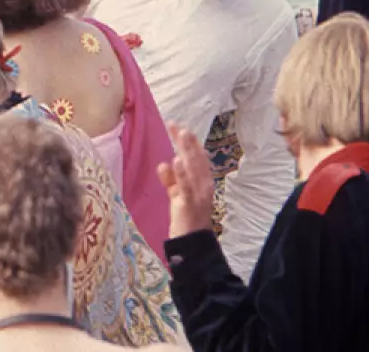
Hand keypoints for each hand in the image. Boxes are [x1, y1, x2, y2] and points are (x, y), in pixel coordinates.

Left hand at [157, 124, 215, 238]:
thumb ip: (170, 179)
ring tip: (181, 133)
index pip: (197, 158)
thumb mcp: (177, 195)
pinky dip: (181, 173)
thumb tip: (164, 163)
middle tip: (178, 125)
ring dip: (188, 150)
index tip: (180, 128)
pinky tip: (176, 160)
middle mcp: (204, 185)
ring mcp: (199, 194)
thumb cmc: (185, 217)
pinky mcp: (189, 203)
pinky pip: (185, 186)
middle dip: (188, 142)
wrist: (192, 242)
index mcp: (202, 182)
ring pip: (194, 168)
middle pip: (196, 159)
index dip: (190, 143)